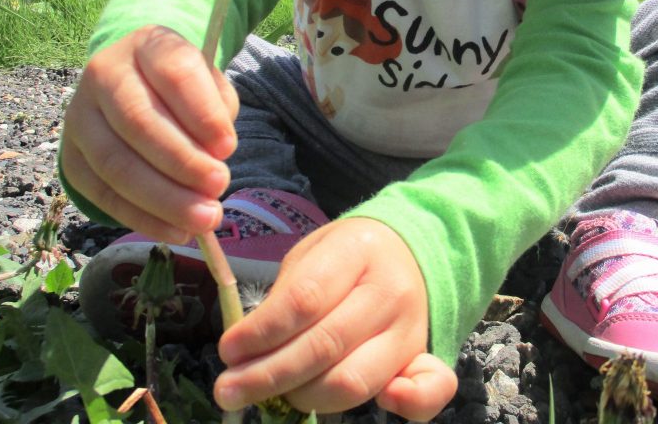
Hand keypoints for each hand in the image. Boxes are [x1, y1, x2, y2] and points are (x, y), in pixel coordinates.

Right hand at [60, 25, 239, 242]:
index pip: (173, 72)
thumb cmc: (183, 87)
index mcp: (147, 45)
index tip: (229, 147)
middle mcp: (104, 74)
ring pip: (115, 163)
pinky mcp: (70, 157)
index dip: (202, 112)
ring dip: (163, 198)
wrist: (135, 84)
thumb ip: (216, 110)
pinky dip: (142, 218)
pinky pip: (102, 194)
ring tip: (205, 218)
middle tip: (219, 186)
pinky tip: (177, 230)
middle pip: (138, 121)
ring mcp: (79, 116)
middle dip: (182, 161)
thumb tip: (214, 155)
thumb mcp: (208, 83)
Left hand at [215, 217, 457, 419]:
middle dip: (268, 375)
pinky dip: (405, 406)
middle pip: (325, 346)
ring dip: (303, 396)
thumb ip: (285, 297)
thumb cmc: (346, 256)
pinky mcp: (423, 356)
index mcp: (356, 252)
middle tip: (228, 389)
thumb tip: (247, 351)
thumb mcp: (310, 254)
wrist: (408, 251)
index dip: (261, 333)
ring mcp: (410, 328)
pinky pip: (429, 392)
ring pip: (355, 380)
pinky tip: (383, 404)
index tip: (228, 351)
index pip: (305, 300)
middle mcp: (389, 291)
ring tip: (270, 394)